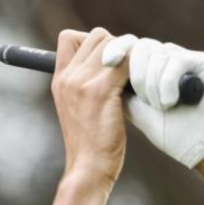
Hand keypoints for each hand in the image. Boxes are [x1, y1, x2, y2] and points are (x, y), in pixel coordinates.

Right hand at [51, 28, 129, 185]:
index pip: (69, 37)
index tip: (108, 60)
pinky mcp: (100, 91)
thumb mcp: (79, 108)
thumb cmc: (90, 142)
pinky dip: (139, 67)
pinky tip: (143, 86)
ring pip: (114, 43)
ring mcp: (82, 83)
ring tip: (137, 78)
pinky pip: (126, 61)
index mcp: (59, 80)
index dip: (92, 42)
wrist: (88, 168)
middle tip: (130, 70)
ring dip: (132, 55)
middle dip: (118, 45)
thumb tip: (114, 62)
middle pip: (97, 35)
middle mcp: (67, 77)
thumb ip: (88, 84)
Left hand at [102, 36, 203, 167]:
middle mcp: (165, 59)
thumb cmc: (172, 133)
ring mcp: (184, 58)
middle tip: (145, 101)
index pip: (126, 47)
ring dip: (153, 84)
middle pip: (139, 46)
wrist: (203, 147)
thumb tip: (97, 71)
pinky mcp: (203, 62)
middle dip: (135, 74)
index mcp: (148, 68)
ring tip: (162, 106)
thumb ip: (118, 90)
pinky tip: (170, 102)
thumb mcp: (136, 111)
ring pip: (156, 53)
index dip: (115, 49)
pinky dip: (168, 82)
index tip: (107, 62)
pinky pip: (176, 60)